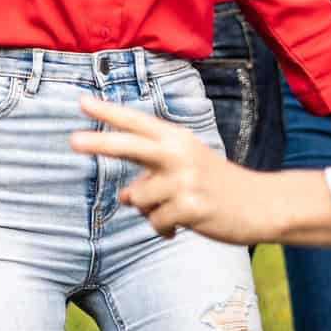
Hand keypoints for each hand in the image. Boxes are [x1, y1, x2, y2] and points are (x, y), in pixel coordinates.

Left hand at [70, 97, 255, 241]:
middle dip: (99, 144)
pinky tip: (184, 223)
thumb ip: (149, 174)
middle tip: (71, 141)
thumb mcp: (183, 168)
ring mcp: (185, 181)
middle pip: (130, 146)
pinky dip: (164, 228)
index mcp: (176, 138)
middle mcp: (179, 154)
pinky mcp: (192, 208)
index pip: (136, 122)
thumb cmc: (213, 183)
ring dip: (149, 209)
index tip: (81, 102)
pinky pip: (156, 222)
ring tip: (175, 207)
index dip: (108, 112)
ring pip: (138, 198)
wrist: (260, 204)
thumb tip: (123, 196)